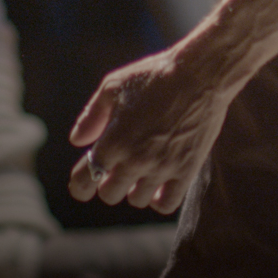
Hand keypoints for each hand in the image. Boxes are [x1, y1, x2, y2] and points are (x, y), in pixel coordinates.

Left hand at [66, 49, 233, 212]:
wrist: (200, 74)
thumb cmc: (155, 75)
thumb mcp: (113, 86)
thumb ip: (92, 116)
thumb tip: (77, 141)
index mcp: (113, 141)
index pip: (84, 181)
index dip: (80, 184)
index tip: (85, 181)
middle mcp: (135, 160)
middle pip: (110, 194)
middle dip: (108, 182)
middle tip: (117, 168)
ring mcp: (162, 167)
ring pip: (138, 200)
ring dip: (135, 188)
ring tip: (142, 171)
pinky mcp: (186, 169)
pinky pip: (167, 203)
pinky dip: (160, 199)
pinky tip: (160, 184)